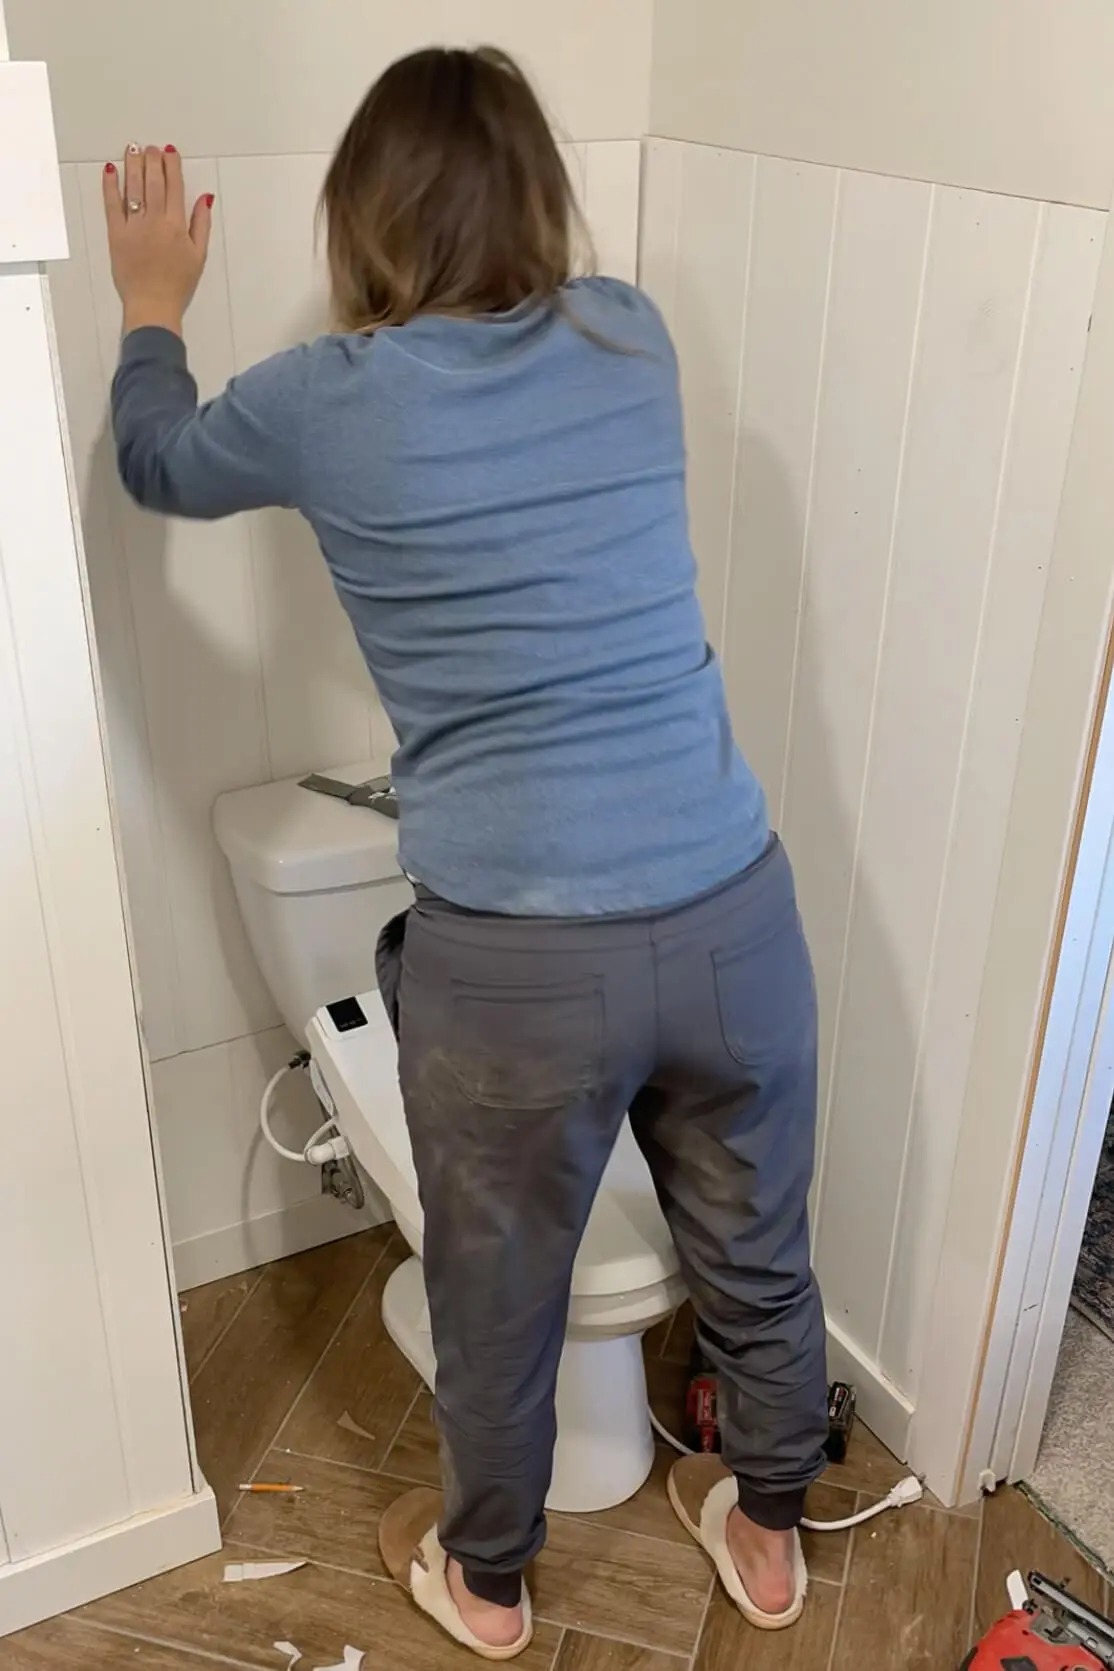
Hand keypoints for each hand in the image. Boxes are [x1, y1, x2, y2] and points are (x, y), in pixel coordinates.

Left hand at [102, 144, 212, 335]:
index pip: (174, 187)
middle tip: (151, 147)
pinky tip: (110, 171)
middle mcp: (155, 221)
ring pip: (133, 188)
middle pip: (153, 182)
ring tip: (133, 149)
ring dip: (133, 165)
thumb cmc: (177, 286)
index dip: (172, 166)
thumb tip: (204, 199)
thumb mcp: (199, 256)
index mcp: (177, 226)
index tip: (170, 152)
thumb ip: (201, 225)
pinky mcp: (116, 234)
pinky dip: (111, 186)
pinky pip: (112, 205)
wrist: (152, 306)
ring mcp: (134, 226)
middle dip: (152, 160)